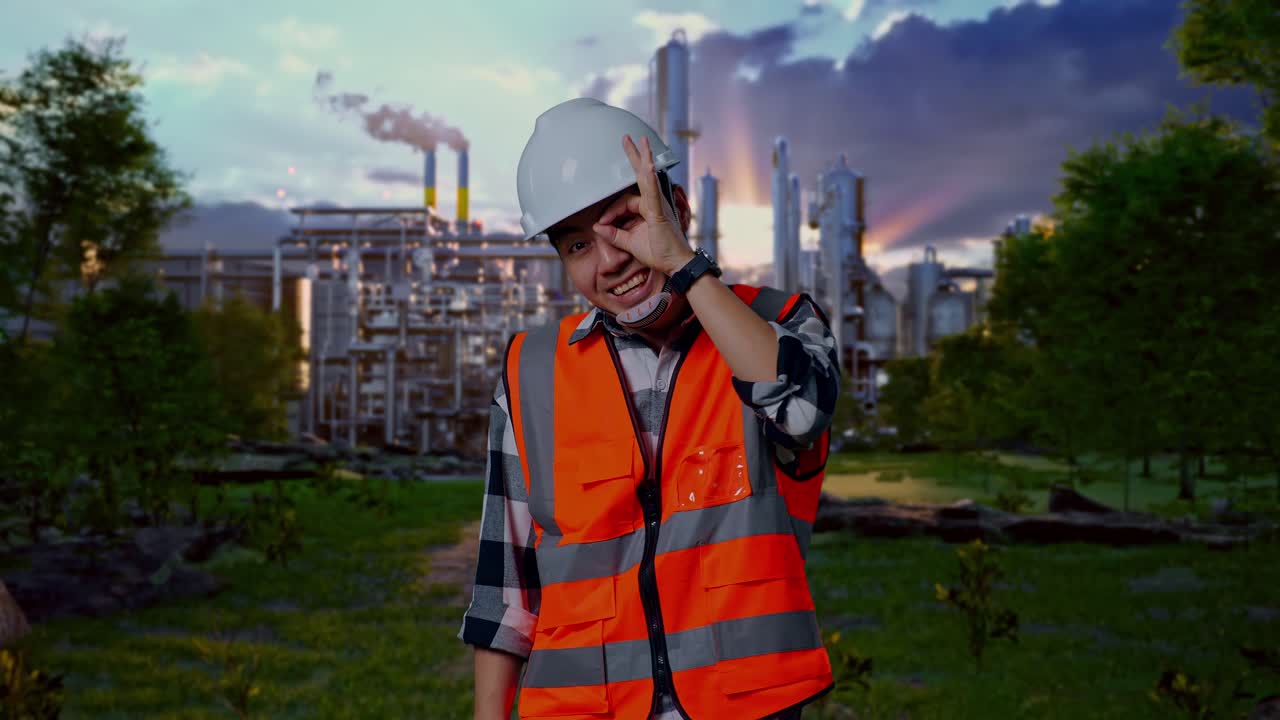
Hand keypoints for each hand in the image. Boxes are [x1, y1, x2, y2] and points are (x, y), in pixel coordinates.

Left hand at [592, 134, 694, 275]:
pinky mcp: (659, 211)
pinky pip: (653, 192)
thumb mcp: (629, 244)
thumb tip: (597, 228)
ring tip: (640, 141)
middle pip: (641, 176)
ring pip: (647, 179)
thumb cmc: (658, 253)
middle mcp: (654, 203)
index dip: (610, 213)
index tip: (602, 225)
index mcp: (647, 209)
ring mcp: (658, 205)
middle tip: (627, 138)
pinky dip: (649, 179)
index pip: (623, 203)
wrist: (676, 264)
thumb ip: (613, 234)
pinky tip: (647, 165)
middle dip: (634, 156)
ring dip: (643, 158)